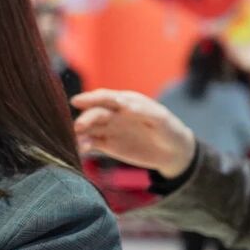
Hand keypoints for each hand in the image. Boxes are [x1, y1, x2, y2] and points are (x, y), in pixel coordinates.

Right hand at [72, 89, 196, 178]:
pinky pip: (91, 143)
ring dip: (80, 134)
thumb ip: (143, 111)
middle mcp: (113, 113)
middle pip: (94, 113)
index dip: (91, 98)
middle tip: (78, 127)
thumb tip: (124, 105)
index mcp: (125, 101)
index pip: (105, 97)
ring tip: (78, 142)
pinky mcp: (106, 145)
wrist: (173, 152)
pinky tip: (82, 150)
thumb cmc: (169, 129)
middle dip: (85, 118)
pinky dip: (84, 146)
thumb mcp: (161, 119)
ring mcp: (109, 129)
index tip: (77, 101)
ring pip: (89, 128)